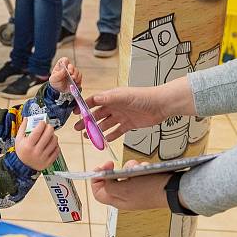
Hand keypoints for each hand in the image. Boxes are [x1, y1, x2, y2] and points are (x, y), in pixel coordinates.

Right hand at [15, 117, 59, 170]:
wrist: (23, 167)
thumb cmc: (21, 151)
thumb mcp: (19, 139)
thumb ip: (23, 127)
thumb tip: (27, 117)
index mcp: (28, 145)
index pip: (38, 131)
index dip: (42, 124)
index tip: (42, 122)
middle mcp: (36, 152)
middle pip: (48, 135)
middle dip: (49, 128)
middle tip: (48, 127)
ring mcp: (43, 157)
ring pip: (54, 142)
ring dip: (54, 136)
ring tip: (51, 135)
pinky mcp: (48, 162)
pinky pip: (57, 150)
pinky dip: (56, 145)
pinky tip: (52, 143)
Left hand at [49, 57, 81, 93]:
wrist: (59, 90)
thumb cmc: (55, 82)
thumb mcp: (54, 79)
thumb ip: (59, 74)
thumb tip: (64, 69)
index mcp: (61, 66)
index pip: (64, 60)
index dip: (65, 61)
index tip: (65, 65)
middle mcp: (68, 68)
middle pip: (71, 66)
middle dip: (71, 69)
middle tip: (70, 74)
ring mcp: (73, 73)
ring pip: (77, 71)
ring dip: (76, 75)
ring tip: (73, 79)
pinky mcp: (77, 78)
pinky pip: (80, 76)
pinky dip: (78, 79)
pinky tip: (75, 82)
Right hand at [75, 78, 195, 141]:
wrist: (161, 105)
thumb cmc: (144, 97)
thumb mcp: (124, 96)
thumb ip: (109, 98)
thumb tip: (94, 98)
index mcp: (112, 97)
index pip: (94, 101)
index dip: (84, 107)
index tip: (75, 113)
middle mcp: (116, 106)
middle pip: (97, 114)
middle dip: (87, 121)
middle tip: (78, 129)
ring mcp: (122, 116)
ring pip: (106, 124)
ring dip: (96, 130)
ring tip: (88, 137)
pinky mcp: (129, 125)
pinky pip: (117, 131)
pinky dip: (111, 136)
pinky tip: (104, 141)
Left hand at [91, 160, 170, 209]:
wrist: (173, 189)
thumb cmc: (150, 190)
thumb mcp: (125, 189)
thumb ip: (110, 186)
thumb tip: (103, 181)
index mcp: (118, 201)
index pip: (98, 193)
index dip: (96, 179)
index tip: (102, 168)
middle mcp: (125, 196)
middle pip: (110, 181)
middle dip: (114, 170)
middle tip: (113, 164)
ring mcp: (135, 189)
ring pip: (124, 174)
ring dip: (129, 167)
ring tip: (137, 166)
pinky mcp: (144, 183)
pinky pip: (136, 172)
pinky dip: (139, 167)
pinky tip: (145, 167)